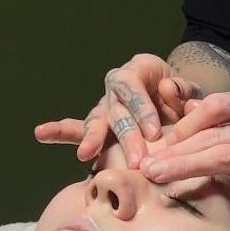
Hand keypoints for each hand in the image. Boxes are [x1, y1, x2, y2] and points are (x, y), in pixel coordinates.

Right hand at [34, 53, 200, 167]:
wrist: (176, 101)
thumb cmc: (182, 97)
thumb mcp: (189, 91)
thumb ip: (183, 92)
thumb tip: (167, 89)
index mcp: (138, 70)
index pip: (134, 88)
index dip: (142, 109)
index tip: (153, 132)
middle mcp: (117, 87)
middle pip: (117, 111)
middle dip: (126, 136)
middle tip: (137, 160)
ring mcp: (105, 105)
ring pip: (97, 121)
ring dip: (93, 139)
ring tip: (85, 154)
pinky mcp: (99, 124)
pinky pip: (75, 127)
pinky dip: (59, 132)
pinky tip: (40, 133)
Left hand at [139, 87, 229, 218]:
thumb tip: (193, 118)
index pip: (213, 106)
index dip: (182, 126)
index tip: (157, 145)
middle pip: (212, 129)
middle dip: (173, 149)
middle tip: (143, 164)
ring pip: (225, 148)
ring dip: (187, 162)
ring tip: (157, 174)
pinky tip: (215, 168)